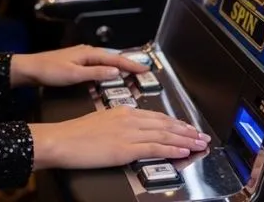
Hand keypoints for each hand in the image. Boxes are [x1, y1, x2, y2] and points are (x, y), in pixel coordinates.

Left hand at [10, 44, 149, 87]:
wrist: (29, 69)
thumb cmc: (49, 71)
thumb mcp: (74, 74)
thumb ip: (96, 73)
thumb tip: (116, 72)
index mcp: (88, 53)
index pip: (115, 59)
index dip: (131, 65)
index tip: (146, 70)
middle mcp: (86, 52)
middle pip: (112, 58)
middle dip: (128, 64)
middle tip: (143, 72)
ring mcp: (81, 56)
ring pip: (105, 61)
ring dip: (118, 67)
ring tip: (131, 74)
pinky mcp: (76, 62)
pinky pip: (97, 65)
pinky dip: (107, 70)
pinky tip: (109, 76)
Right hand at [30, 106, 210, 169]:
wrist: (61, 139)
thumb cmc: (74, 133)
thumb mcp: (100, 122)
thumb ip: (118, 124)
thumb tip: (131, 131)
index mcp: (122, 111)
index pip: (156, 116)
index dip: (175, 122)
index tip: (187, 127)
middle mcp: (128, 119)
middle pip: (165, 124)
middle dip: (186, 130)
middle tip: (202, 135)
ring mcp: (128, 134)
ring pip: (164, 135)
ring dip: (185, 140)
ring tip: (199, 144)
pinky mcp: (125, 148)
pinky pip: (154, 148)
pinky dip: (171, 149)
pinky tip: (182, 151)